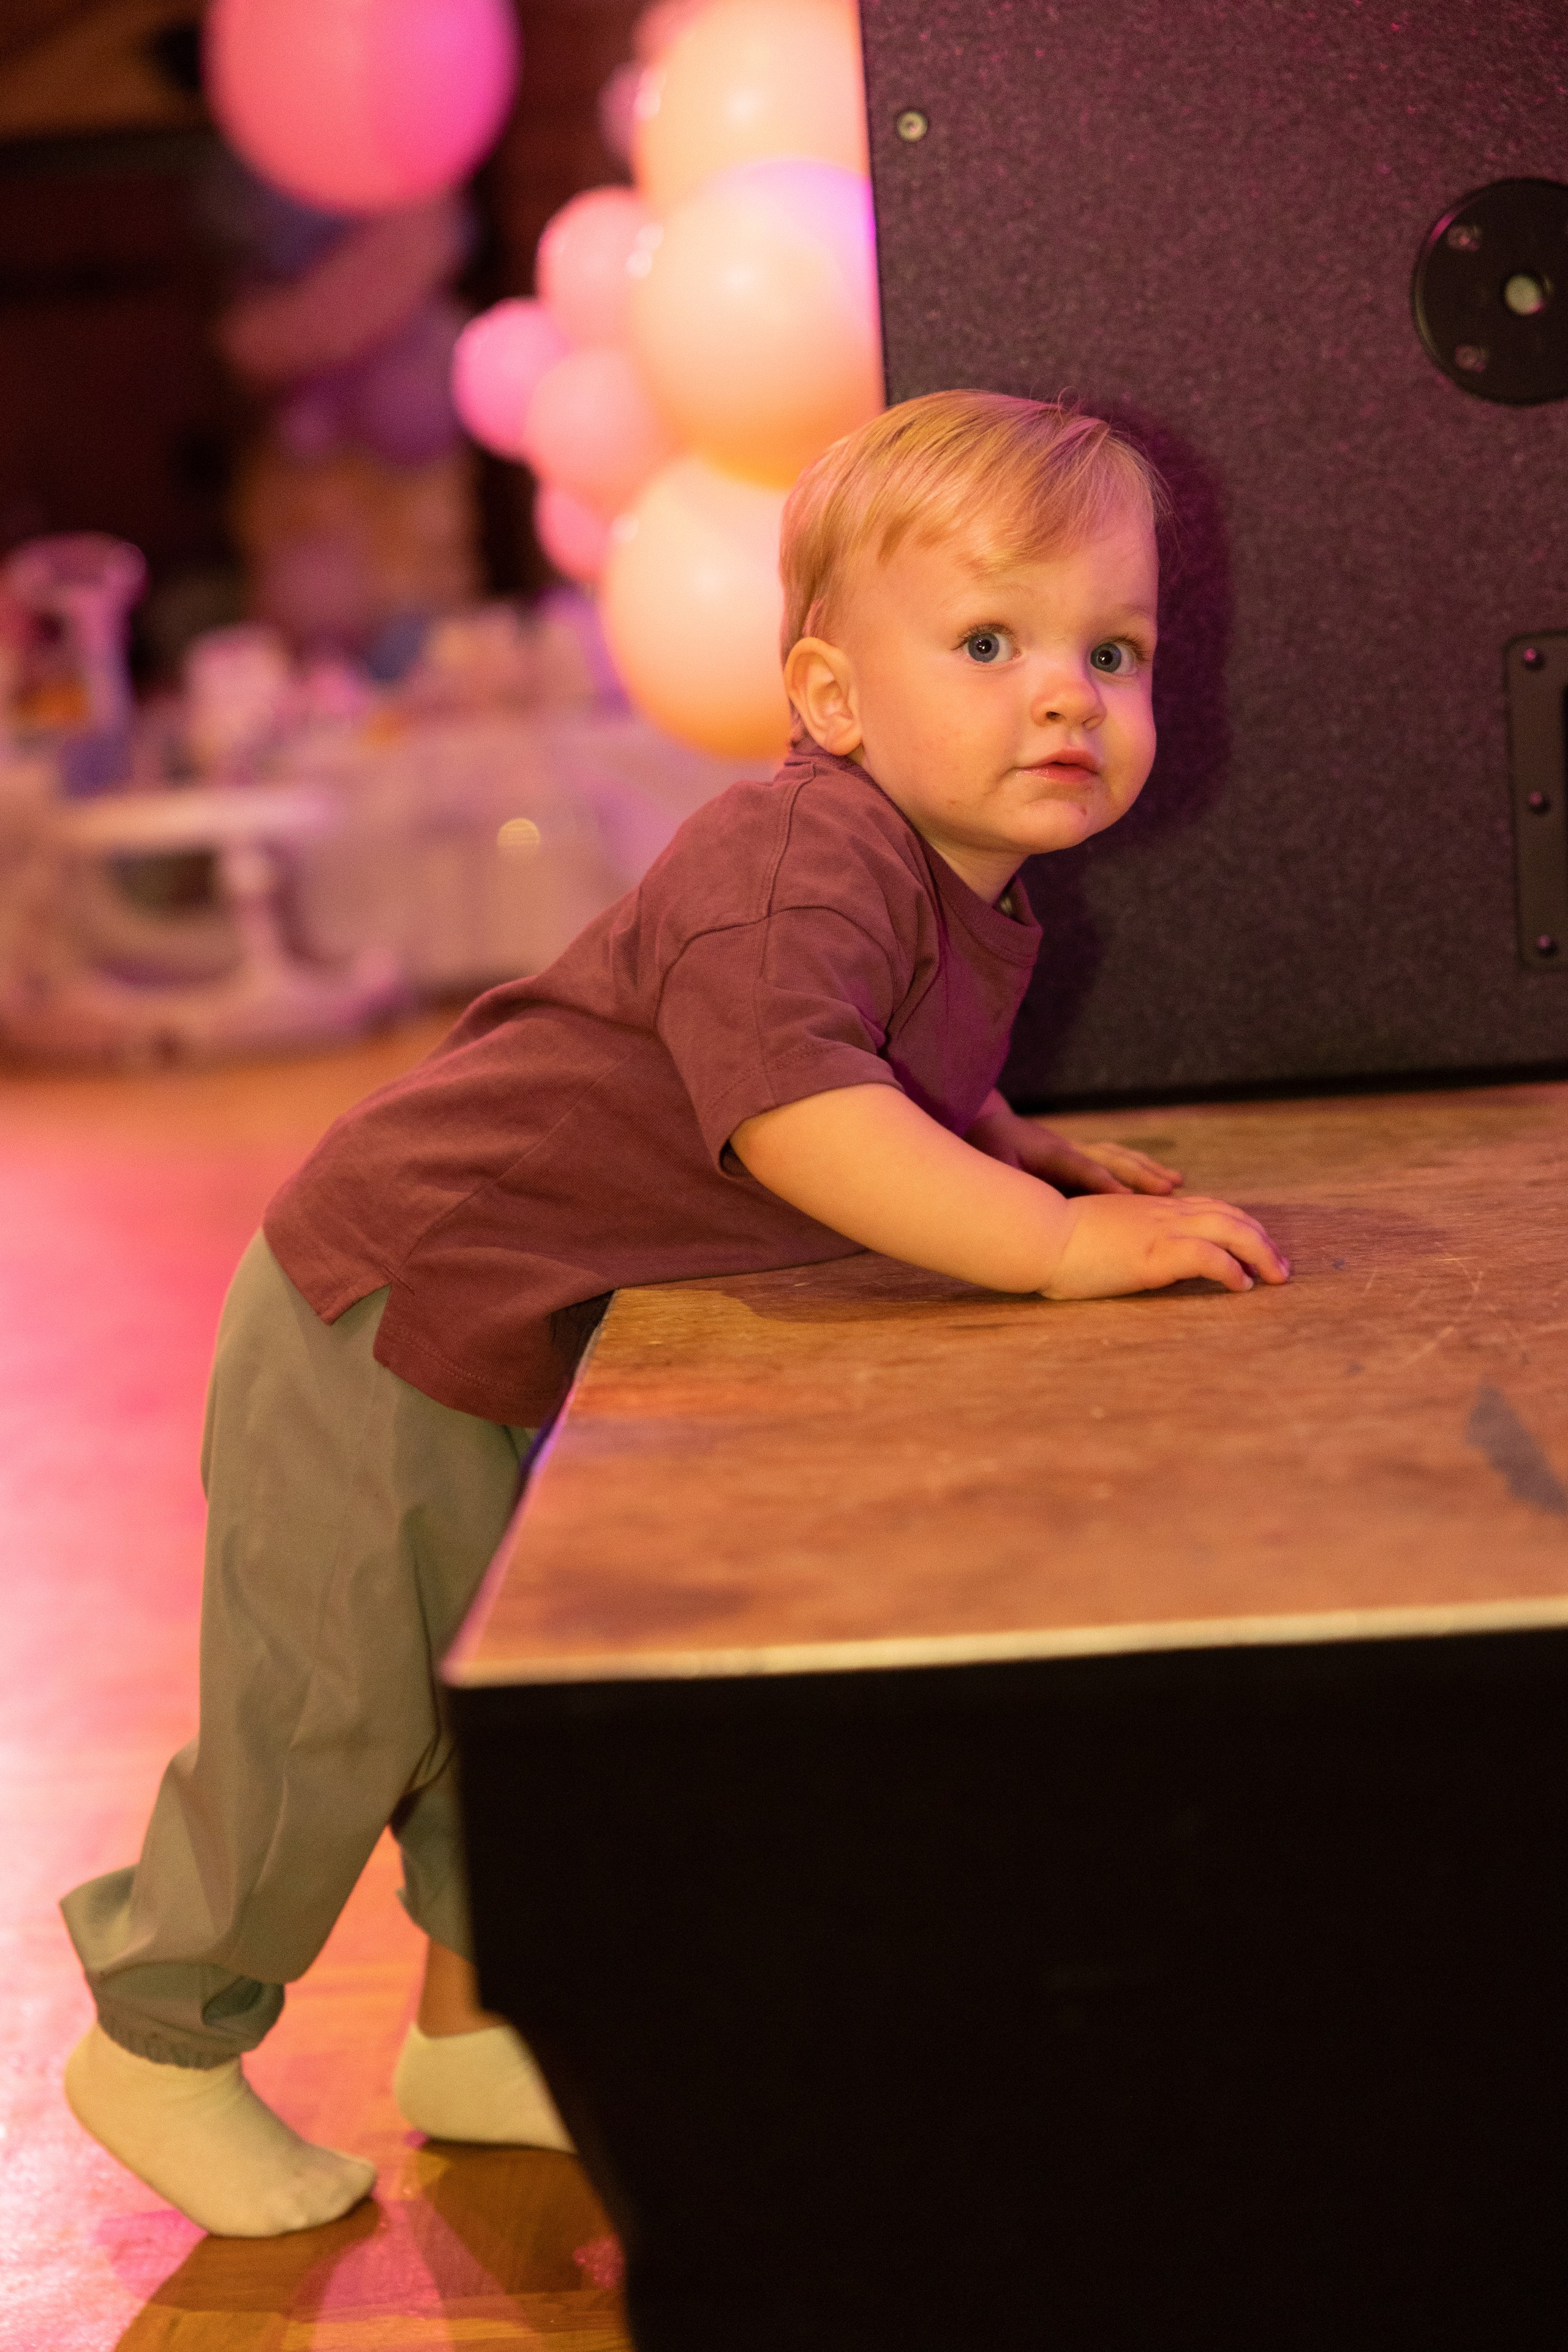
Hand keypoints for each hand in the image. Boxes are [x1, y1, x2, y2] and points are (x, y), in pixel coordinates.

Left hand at [967, 1102, 1182, 1195]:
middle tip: (1169, 1190)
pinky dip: (1140, 1168)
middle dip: (1140, 1175)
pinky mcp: (1081, 1153)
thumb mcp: (990, 1165)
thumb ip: (1008, 1183)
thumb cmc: (987, 1149)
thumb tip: (1023, 1204)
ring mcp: (1077, 1148)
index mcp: (1047, 1153)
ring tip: (1176, 1183)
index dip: (1103, 1182)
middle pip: (1110, 1159)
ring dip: (1147, 1170)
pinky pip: (1116, 1160)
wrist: (986, 1123)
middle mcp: (1069, 1147)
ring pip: (1118, 1156)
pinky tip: (1161, 1179)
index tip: (1126, 1198)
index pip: (1081, 1168)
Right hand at [1043, 1192, 1289, 1299]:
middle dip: (1262, 1240)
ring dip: (1261, 1253)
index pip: (1208, 1209)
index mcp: (1149, 1209)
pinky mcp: (1155, 1254)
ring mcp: (1161, 1231)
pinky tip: (1241, 1287)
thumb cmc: (1055, 1240)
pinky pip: (1208, 1258)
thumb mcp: (1098, 1234)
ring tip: (1277, 1277)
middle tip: (1281, 1267)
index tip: (1254, 1248)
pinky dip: (1232, 1270)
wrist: (1037, 1233)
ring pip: (1231, 1230)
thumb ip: (1123, 1237)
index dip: (1239, 1226)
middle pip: (1230, 1216)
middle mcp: (1162, 1214)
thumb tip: (1132, 1255)